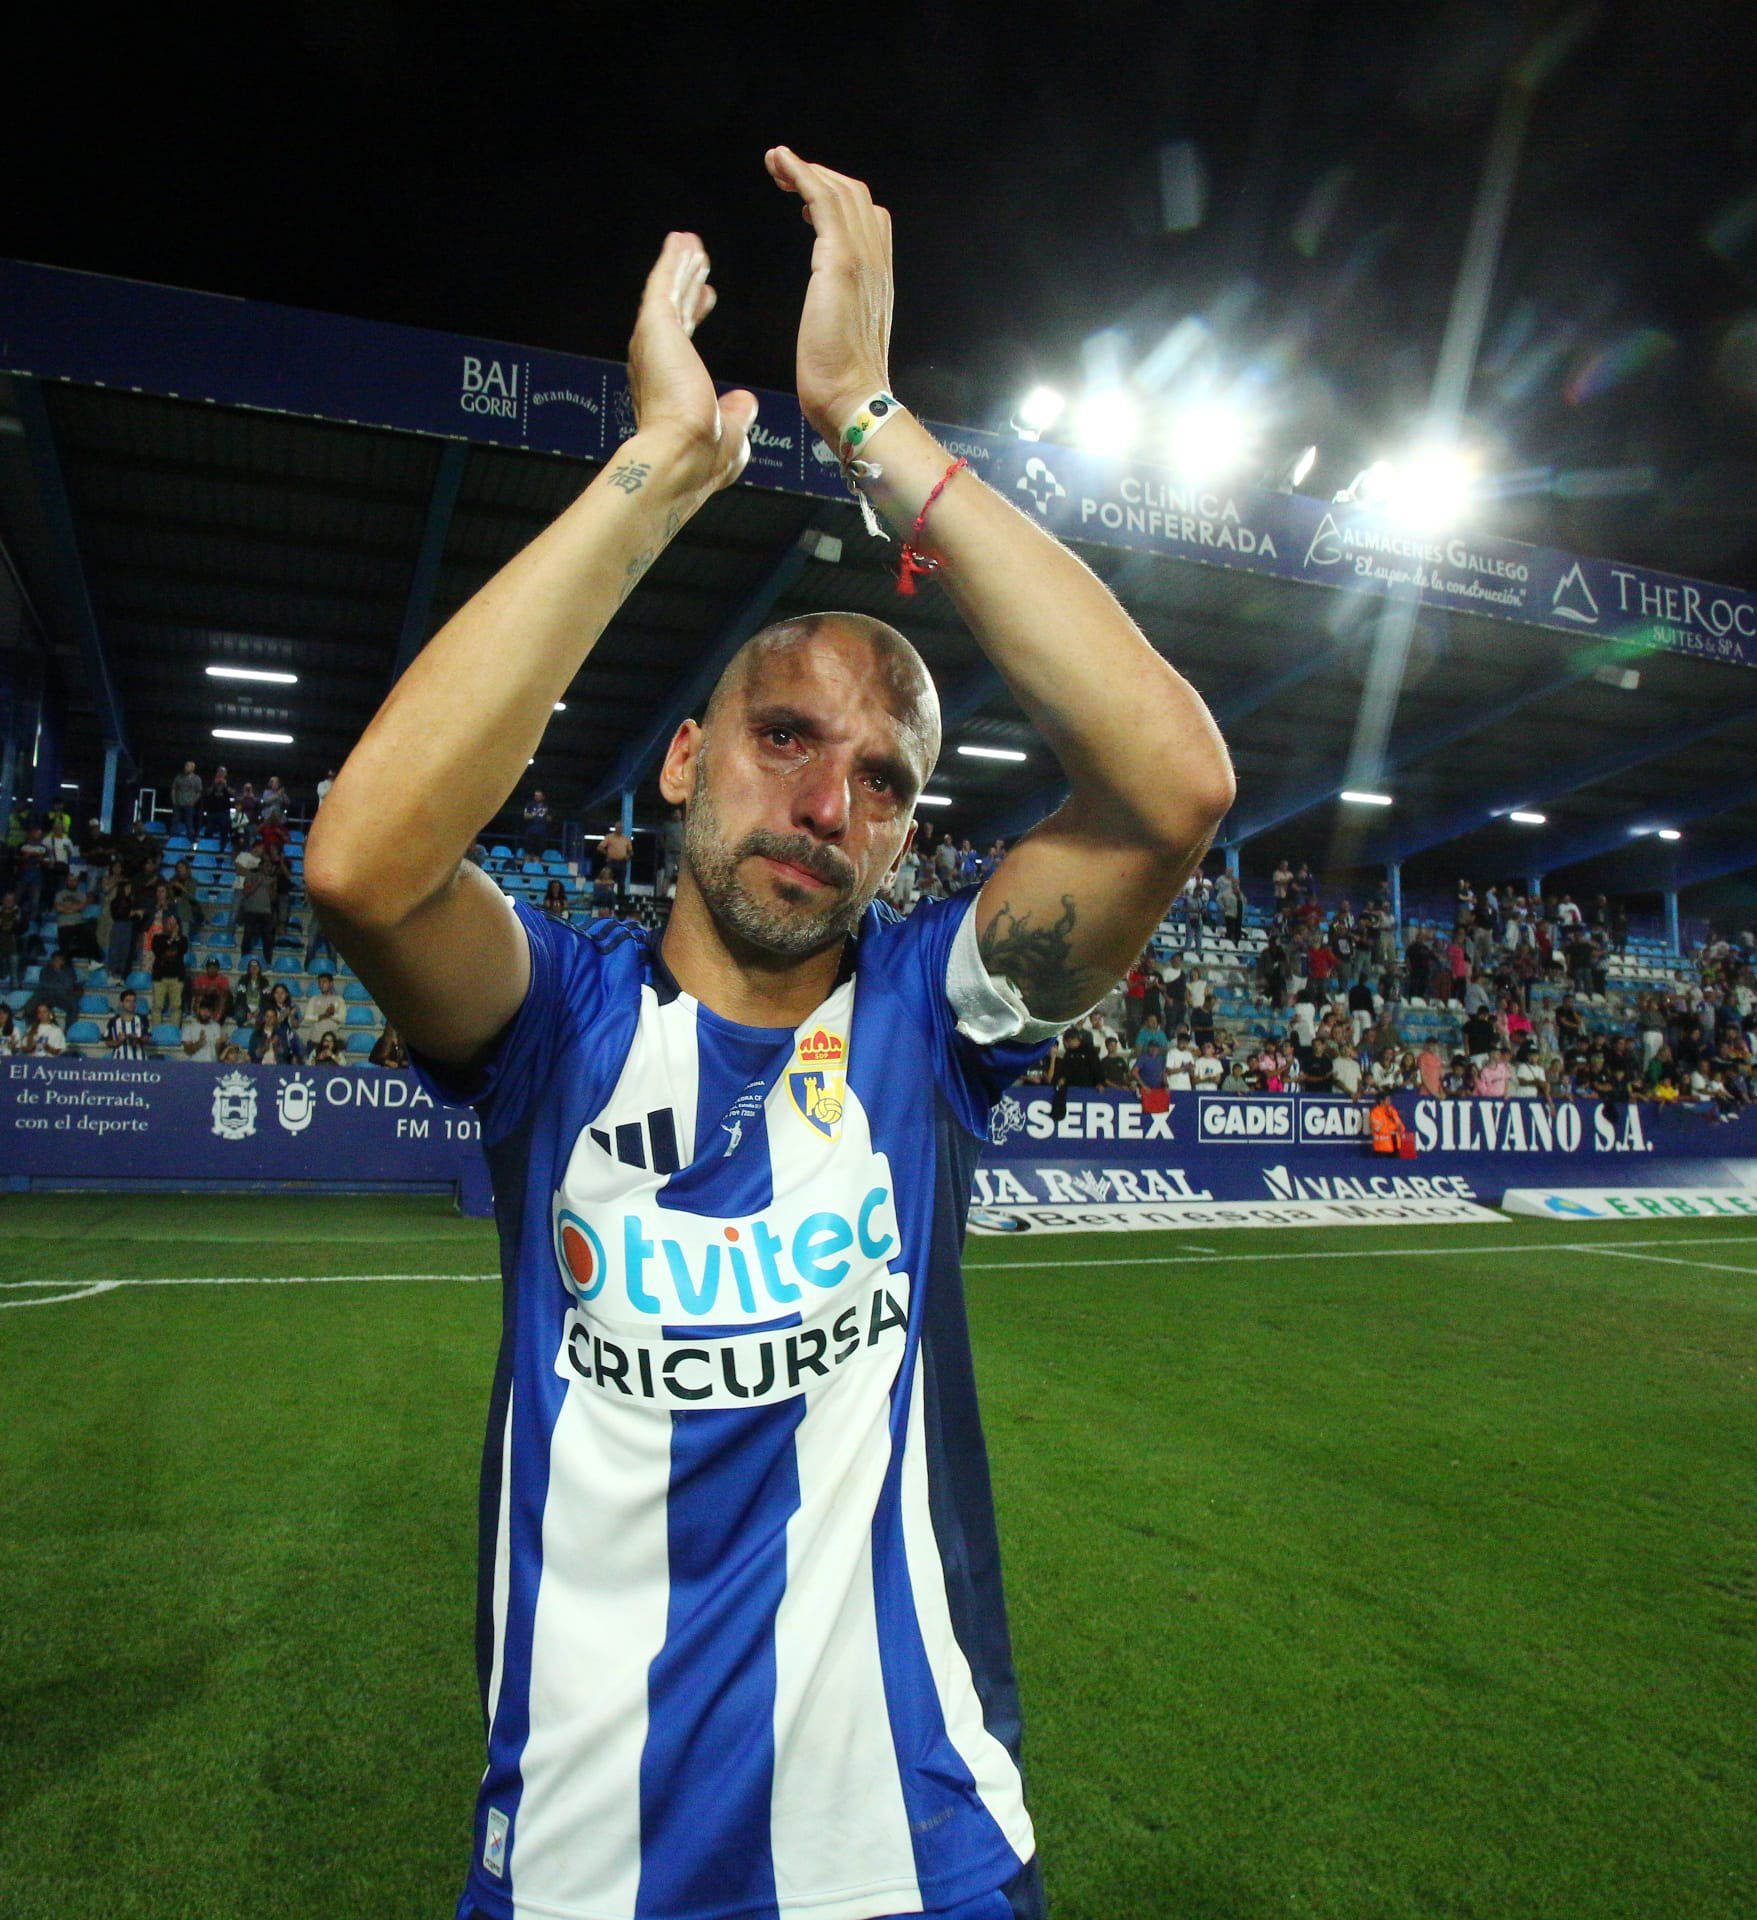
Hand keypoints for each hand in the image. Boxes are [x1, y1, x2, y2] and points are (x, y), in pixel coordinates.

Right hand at [626, 231, 758, 493]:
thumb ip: (736, 414)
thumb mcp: (730, 433)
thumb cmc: (702, 458)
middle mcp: (656, 362)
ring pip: (668, 295)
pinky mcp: (654, 328)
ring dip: (679, 268)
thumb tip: (746, 403)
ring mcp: (652, 343)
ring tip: (690, 243)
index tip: (709, 295)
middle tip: (698, 260)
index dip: (697, 314)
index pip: (685, 340)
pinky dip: (672, 263)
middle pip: (675, 312)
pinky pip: (663, 286)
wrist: (682, 458)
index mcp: (671, 384)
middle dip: (687, 285)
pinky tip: (682, 241)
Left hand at [764, 146, 892, 440]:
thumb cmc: (842, 383)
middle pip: (854, 195)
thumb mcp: (843, 336)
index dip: (833, 200)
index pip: (865, 218)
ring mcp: (862, 257)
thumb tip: (828, 308)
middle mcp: (876, 260)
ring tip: (776, 163)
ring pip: (840, 191)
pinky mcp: (841, 261)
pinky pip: (823, 201)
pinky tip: (781, 164)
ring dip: (805, 169)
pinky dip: (802, 174)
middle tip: (783, 172)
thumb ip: (840, 311)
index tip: (801, 201)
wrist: (852, 399)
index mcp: (878, 277)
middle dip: (818, 176)